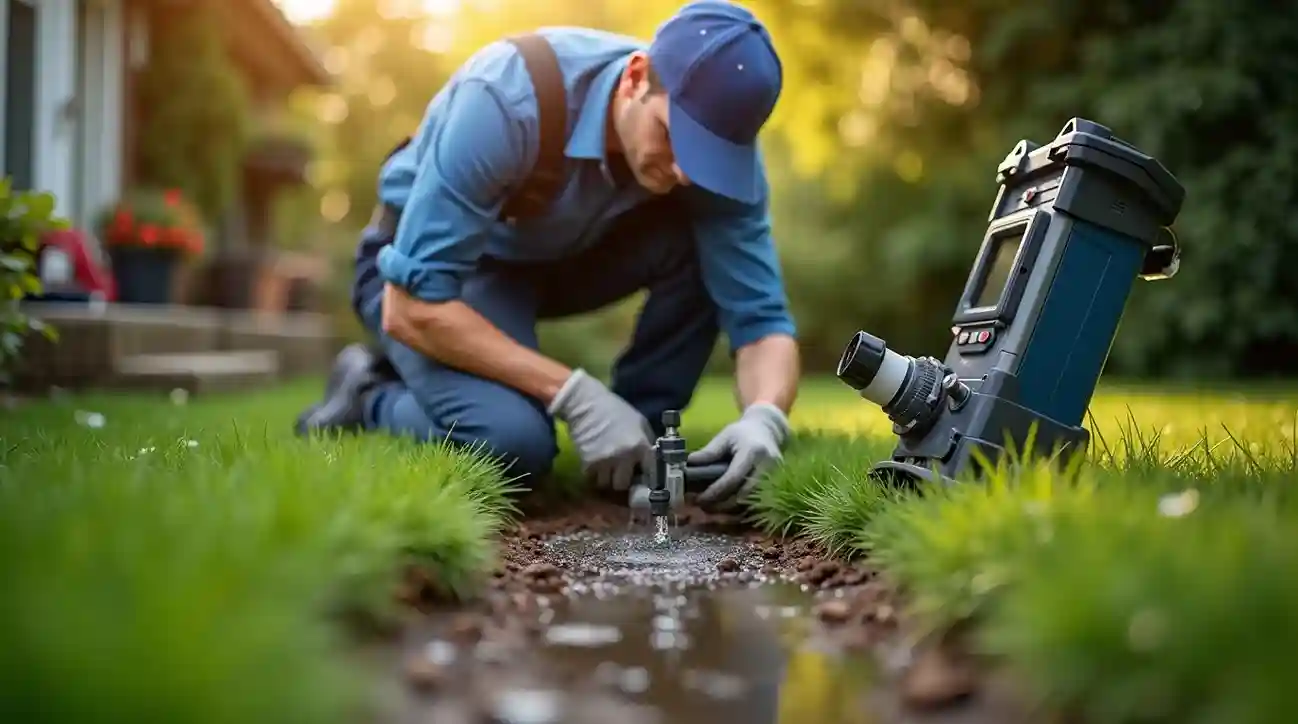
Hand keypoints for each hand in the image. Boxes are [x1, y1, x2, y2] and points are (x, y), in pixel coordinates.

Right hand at [548, 369, 654, 491]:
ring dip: (605, 477)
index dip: (645, 474)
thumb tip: (650, 454)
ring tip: (603, 467)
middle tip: (617, 472)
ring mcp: (606, 462)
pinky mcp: (588, 464)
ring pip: (606, 483)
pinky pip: (592, 477)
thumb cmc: (613, 409)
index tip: (640, 473)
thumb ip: (646, 439)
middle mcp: (625, 458)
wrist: (585, 404)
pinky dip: (592, 473)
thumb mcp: (638, 420)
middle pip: (624, 484)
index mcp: (641, 446)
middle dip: (620, 479)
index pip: (650, 472)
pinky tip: (592, 462)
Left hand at [689, 403, 790, 511]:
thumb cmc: (743, 433)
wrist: (768, 431)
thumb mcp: (725, 437)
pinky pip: (756, 506)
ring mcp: (774, 478)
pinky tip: (725, 508)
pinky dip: (739, 510)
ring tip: (711, 508)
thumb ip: (709, 452)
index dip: (715, 492)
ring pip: (750, 504)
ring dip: (729, 511)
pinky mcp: (775, 487)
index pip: (733, 478)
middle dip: (721, 505)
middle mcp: (768, 467)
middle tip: (703, 506)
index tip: (699, 498)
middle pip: (743, 496)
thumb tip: (689, 465)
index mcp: (753, 451)